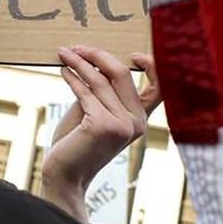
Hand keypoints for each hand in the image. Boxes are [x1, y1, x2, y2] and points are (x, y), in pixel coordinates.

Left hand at [42, 46, 160, 222]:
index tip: (133, 54)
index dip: (152, 66)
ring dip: (79, 63)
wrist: (65, 176)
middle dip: (97, 55)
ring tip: (63, 54)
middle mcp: (137, 122)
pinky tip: (63, 71)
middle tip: (75, 47)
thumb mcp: (93, 111)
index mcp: (140, 119)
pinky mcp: (104, 125)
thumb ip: (100, 90)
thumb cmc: (76, 143)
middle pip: (122, 74)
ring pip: (101, 80)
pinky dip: (73, 78)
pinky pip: (86, 92)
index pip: (159, 88)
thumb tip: (93, 59)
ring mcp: (123, 125)